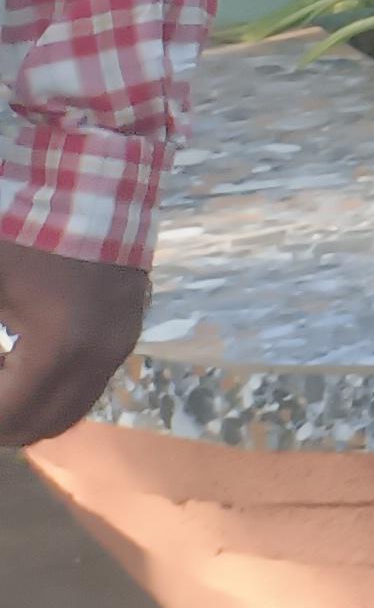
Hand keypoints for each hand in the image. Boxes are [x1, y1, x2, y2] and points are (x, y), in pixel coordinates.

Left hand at [0, 240, 147, 444]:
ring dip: (27, 404)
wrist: (91, 183)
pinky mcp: (128, 329)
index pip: (9, 416)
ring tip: (1, 373)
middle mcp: (101, 355)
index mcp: (60, 346)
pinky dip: (51, 385)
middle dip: (3, 417)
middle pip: (44, 425)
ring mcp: (121, 343)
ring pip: (71, 408)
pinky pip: (88, 381)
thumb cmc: (22, 231)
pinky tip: (20, 356)